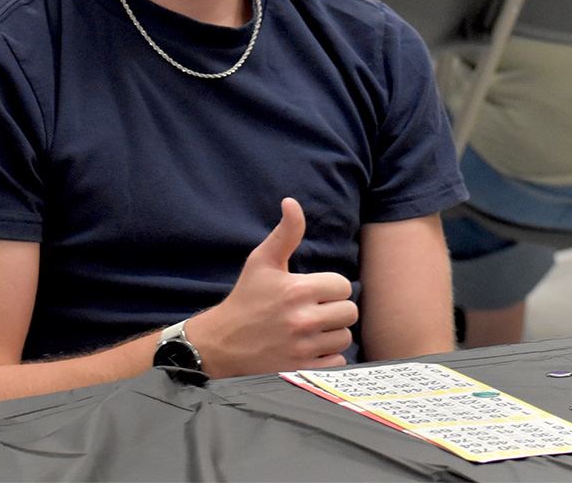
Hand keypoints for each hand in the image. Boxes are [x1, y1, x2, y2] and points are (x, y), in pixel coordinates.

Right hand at [187, 198, 357, 376]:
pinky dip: (328, 356)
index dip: (330, 287)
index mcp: (297, 290)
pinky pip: (337, 361)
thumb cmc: (246, 298)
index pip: (342, 286)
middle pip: (349, 312)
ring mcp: (304, 348)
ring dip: (332, 333)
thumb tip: (291, 202)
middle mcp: (303, 320)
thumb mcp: (262, 261)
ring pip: (344, 337)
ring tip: (311, 329)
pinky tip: (310, 347)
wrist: (222, 342)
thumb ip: (285, 232)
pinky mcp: (303, 370)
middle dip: (334, 309)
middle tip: (315, 309)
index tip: (314, 291)